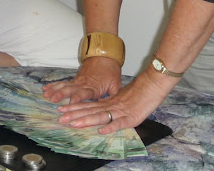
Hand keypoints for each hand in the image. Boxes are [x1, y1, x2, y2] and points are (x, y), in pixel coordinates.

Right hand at [43, 57, 121, 104]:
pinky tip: (46, 88)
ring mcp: (77, 81)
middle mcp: (83, 84)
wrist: (104, 54)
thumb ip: (113, 96)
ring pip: (64, 85)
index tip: (70, 104)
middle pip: (70, 89)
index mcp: (93, 87)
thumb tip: (111, 108)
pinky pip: (63, 82)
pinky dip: (54, 85)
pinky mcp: (75, 79)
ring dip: (55, 90)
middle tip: (52, 100)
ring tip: (46, 95)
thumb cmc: (111, 70)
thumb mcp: (116, 83)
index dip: (77, 98)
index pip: (84, 93)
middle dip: (61, 95)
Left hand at [57, 68, 174, 133]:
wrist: (153, 83)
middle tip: (60, 118)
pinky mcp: (132, 117)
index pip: (88, 105)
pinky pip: (120, 123)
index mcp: (109, 102)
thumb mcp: (122, 98)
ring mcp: (121, 111)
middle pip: (90, 110)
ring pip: (100, 116)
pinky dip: (110, 126)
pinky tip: (101, 130)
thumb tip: (101, 112)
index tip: (61, 111)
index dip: (75, 108)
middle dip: (74, 115)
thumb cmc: (140, 91)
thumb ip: (111, 105)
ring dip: (86, 120)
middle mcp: (112, 105)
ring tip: (73, 123)